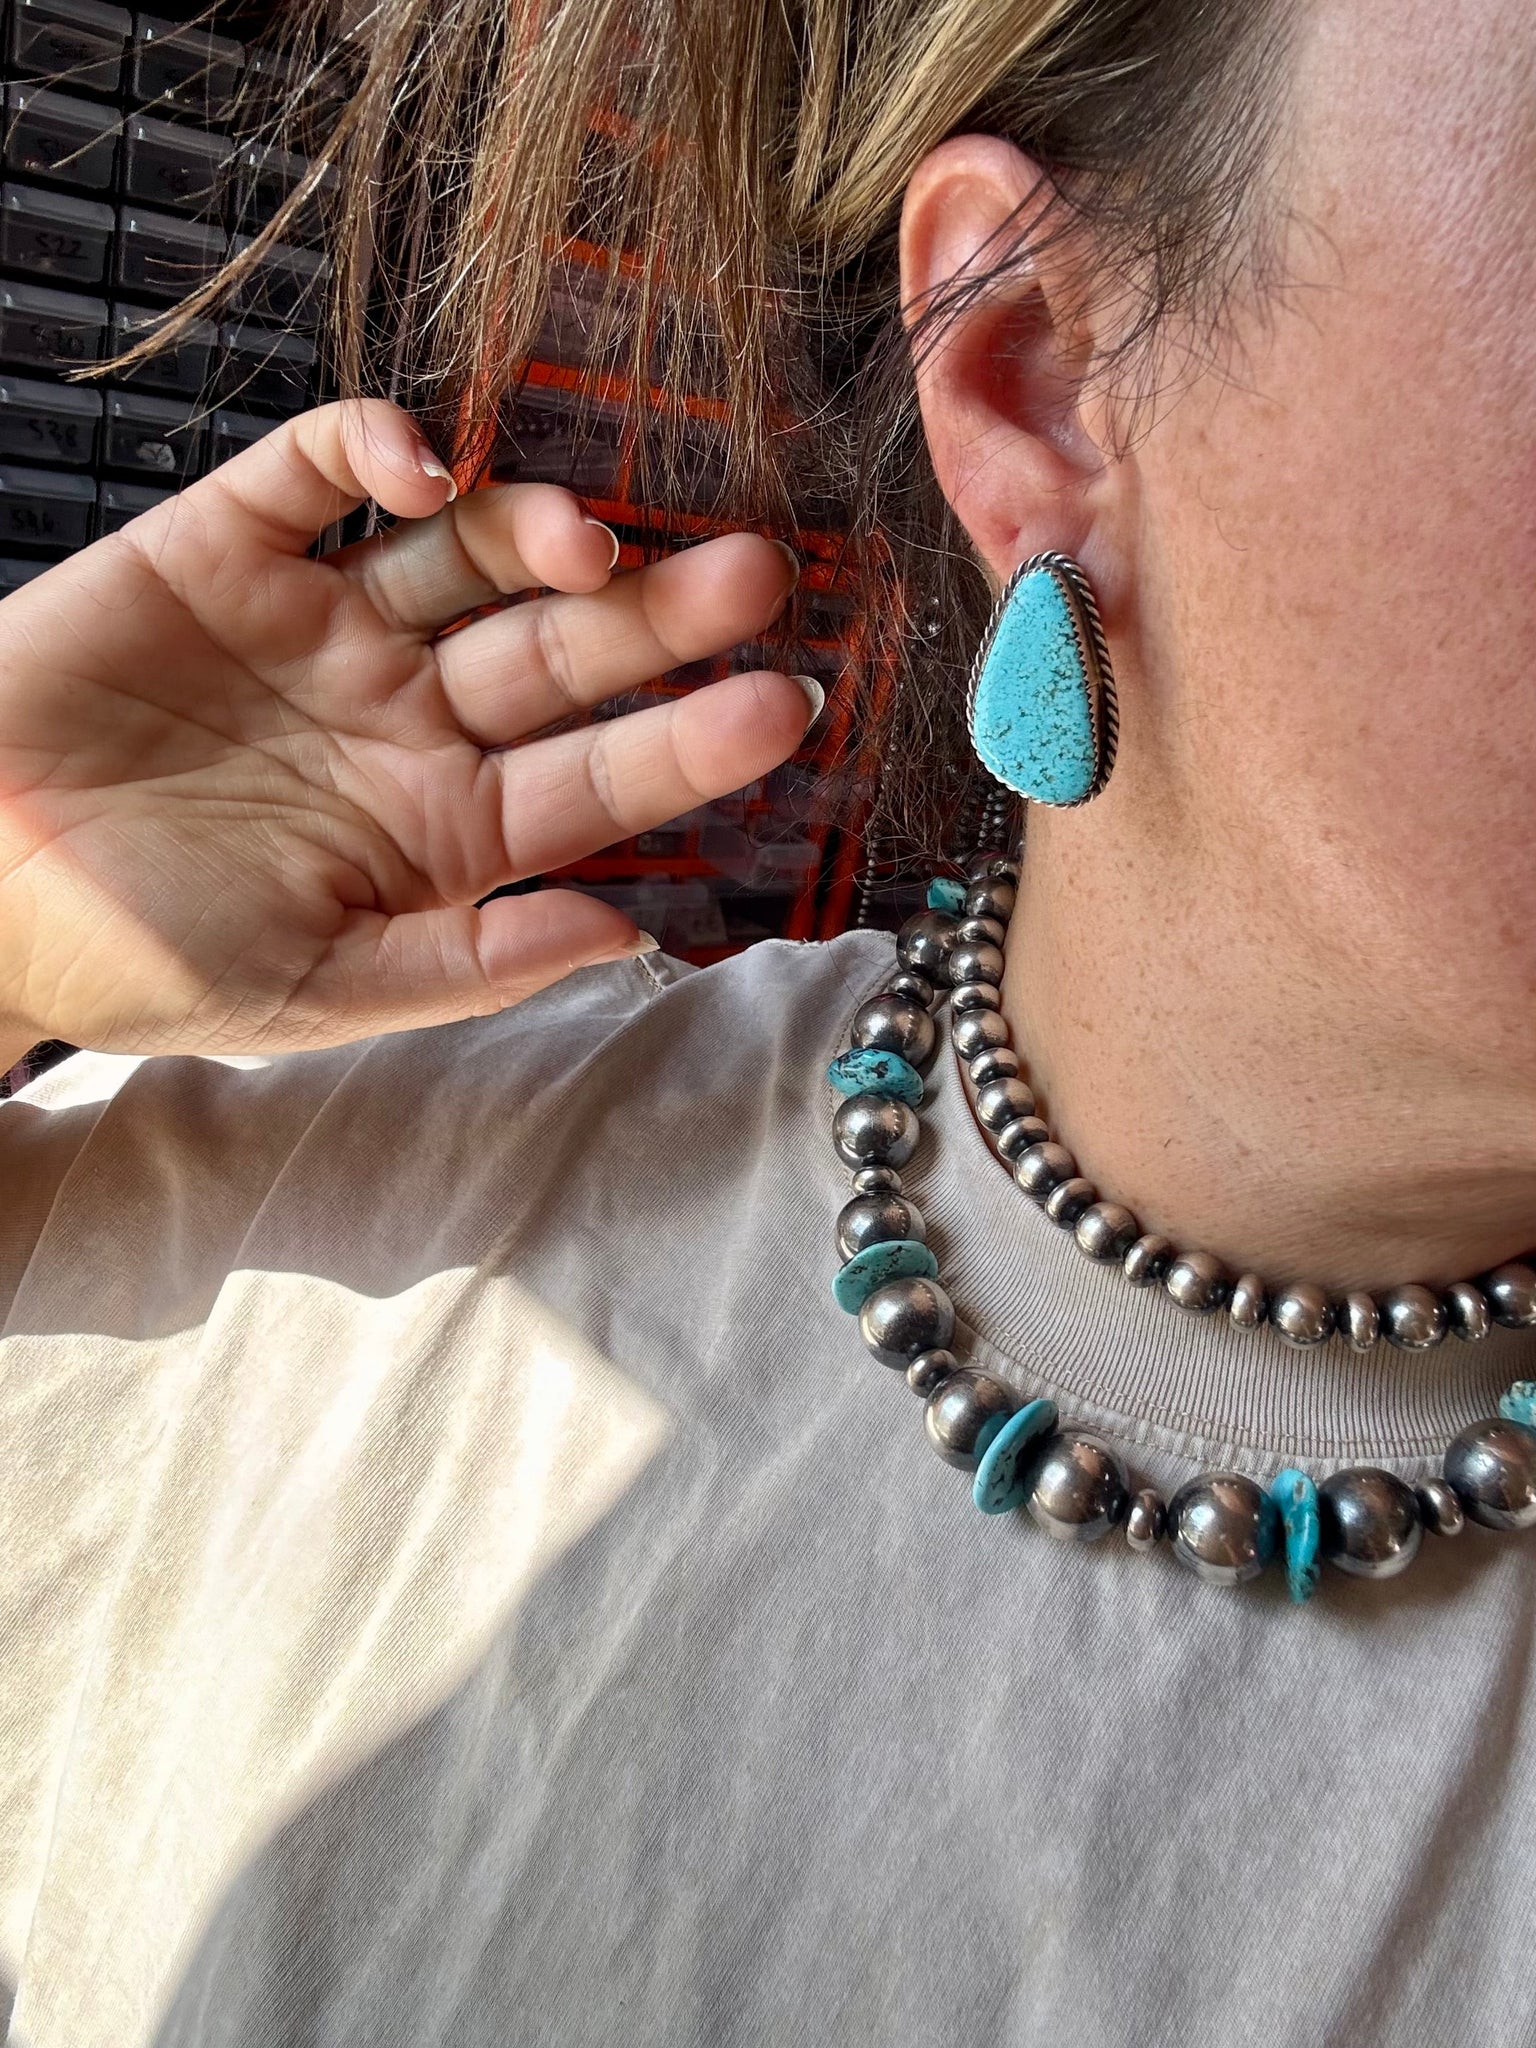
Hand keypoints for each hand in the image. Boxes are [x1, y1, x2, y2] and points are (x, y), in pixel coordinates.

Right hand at [0, 400, 813, 1064]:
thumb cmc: (135, 958)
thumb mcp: (310, 993)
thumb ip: (467, 963)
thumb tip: (627, 938)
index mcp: (443, 830)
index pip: (593, 780)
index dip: (686, 743)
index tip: (781, 707)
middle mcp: (405, 717)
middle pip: (557, 652)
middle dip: (651, 617)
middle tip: (749, 575)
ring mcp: (322, 626)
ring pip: (461, 554)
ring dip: (532, 528)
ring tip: (584, 533)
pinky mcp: (223, 549)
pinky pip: (312, 476)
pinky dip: (370, 451)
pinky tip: (427, 462)